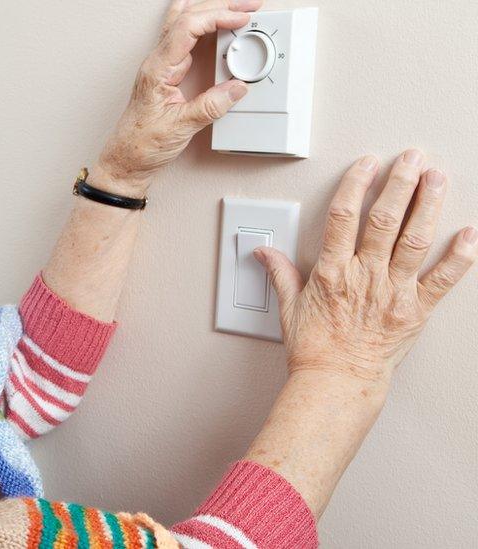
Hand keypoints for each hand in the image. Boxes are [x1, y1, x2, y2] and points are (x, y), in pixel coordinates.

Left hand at [94, 0, 261, 195]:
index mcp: (157, 69)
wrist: (126, 160)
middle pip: (187, 16)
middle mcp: (156, 62)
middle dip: (220, 6)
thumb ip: (211, 106)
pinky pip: (184, 37)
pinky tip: (215, 23)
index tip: (241, 19)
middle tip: (249, 5)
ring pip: (184, 22)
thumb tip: (237, 88)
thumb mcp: (181, 127)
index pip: (187, 27)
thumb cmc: (141, 145)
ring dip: (211, 11)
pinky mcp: (166, 71)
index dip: (216, 17)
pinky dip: (203, 25)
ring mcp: (160, 65)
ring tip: (237, 8)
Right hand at [256, 151, 477, 385]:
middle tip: (412, 158)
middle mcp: (365, 277)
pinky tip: (470, 233)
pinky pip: (443, 280)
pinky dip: (460, 256)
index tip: (368, 164)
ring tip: (438, 179)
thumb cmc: (315, 349)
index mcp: (332, 273)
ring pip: (414, 240)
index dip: (356, 185)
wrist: (337, 382)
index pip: (342, 217)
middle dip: (400, 184)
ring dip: (428, 206)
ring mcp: (393, 292)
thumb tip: (264, 252)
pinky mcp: (416, 311)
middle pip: (383, 220)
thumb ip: (281, 273)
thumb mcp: (289, 307)